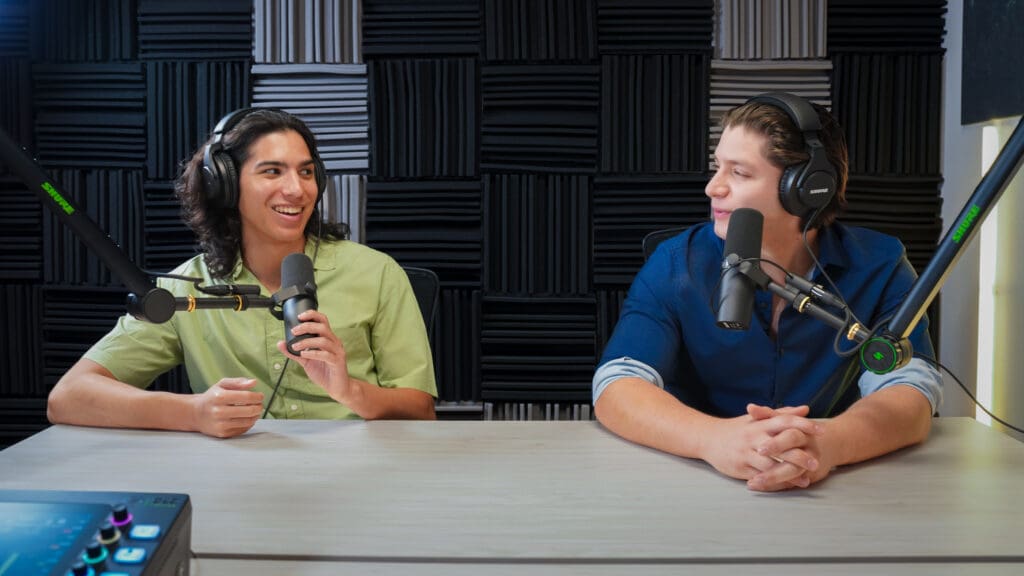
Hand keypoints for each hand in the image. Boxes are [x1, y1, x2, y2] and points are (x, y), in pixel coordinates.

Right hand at [191, 378, 263, 437]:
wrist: (196, 414)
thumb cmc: (212, 397)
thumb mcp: (222, 385)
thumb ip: (238, 382)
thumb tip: (254, 382)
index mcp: (219, 397)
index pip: (246, 397)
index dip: (257, 397)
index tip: (260, 396)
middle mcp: (219, 412)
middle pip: (249, 410)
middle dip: (259, 407)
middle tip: (260, 404)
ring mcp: (221, 424)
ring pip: (248, 421)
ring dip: (256, 415)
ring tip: (256, 411)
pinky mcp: (223, 434)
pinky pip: (243, 429)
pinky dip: (249, 423)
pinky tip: (247, 418)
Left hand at [277, 310, 354, 403]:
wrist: (336, 388)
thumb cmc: (324, 372)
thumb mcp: (305, 361)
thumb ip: (294, 353)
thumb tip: (280, 343)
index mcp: (328, 339)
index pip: (323, 321)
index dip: (312, 315)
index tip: (299, 317)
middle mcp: (335, 343)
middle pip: (323, 327)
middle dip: (307, 327)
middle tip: (294, 331)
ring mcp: (338, 352)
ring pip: (323, 340)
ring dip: (307, 341)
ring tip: (295, 346)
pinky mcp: (338, 362)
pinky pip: (326, 355)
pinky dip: (313, 353)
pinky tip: (304, 354)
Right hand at [701, 404, 822, 489]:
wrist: (708, 438)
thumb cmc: (737, 429)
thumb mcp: (757, 418)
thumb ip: (782, 414)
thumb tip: (806, 409)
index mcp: (760, 423)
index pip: (784, 421)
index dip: (803, 425)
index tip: (821, 430)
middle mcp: (753, 437)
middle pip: (780, 445)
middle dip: (799, 454)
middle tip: (816, 461)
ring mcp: (746, 452)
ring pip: (771, 464)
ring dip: (790, 472)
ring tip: (806, 478)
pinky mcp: (741, 467)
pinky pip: (760, 476)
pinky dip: (775, 481)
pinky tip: (787, 485)